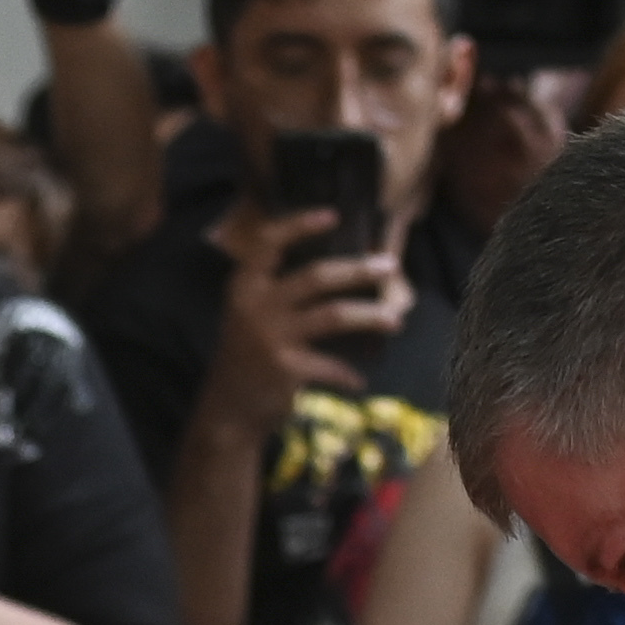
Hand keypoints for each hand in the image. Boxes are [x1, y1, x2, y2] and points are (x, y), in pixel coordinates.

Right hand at [203, 190, 398, 421]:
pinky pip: (330, 364)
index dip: (300, 225)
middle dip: (359, 270)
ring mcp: (271, 336)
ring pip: (333, 315)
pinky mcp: (286, 367)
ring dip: (369, 316)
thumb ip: (278, 292)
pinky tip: (358, 380)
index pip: (270, 244)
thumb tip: (338, 272)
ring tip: (395, 320)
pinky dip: (347, 374)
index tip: (333, 215)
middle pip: (317, 276)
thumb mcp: (248, 315)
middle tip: (391, 267)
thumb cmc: (246, 356)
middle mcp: (256, 305)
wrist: (228, 409)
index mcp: (245, 285)